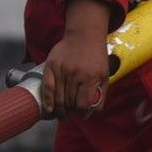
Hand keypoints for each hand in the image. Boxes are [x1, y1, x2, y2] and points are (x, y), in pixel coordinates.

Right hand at [41, 0, 112, 118]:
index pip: (83, 104)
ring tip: (61, 114)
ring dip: (59, 109)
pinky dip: (47, 100)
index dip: (82, 112)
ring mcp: (62, 70)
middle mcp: (76, 75)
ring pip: (58, 98)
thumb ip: (100, 94)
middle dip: (70, 112)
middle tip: (69, 115)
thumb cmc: (96, 57)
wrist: (85, 36)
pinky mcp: (51, 66)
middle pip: (69, 102)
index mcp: (91, 78)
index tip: (81, 114)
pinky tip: (49, 109)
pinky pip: (47, 88)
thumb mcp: (105, 75)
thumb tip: (91, 113)